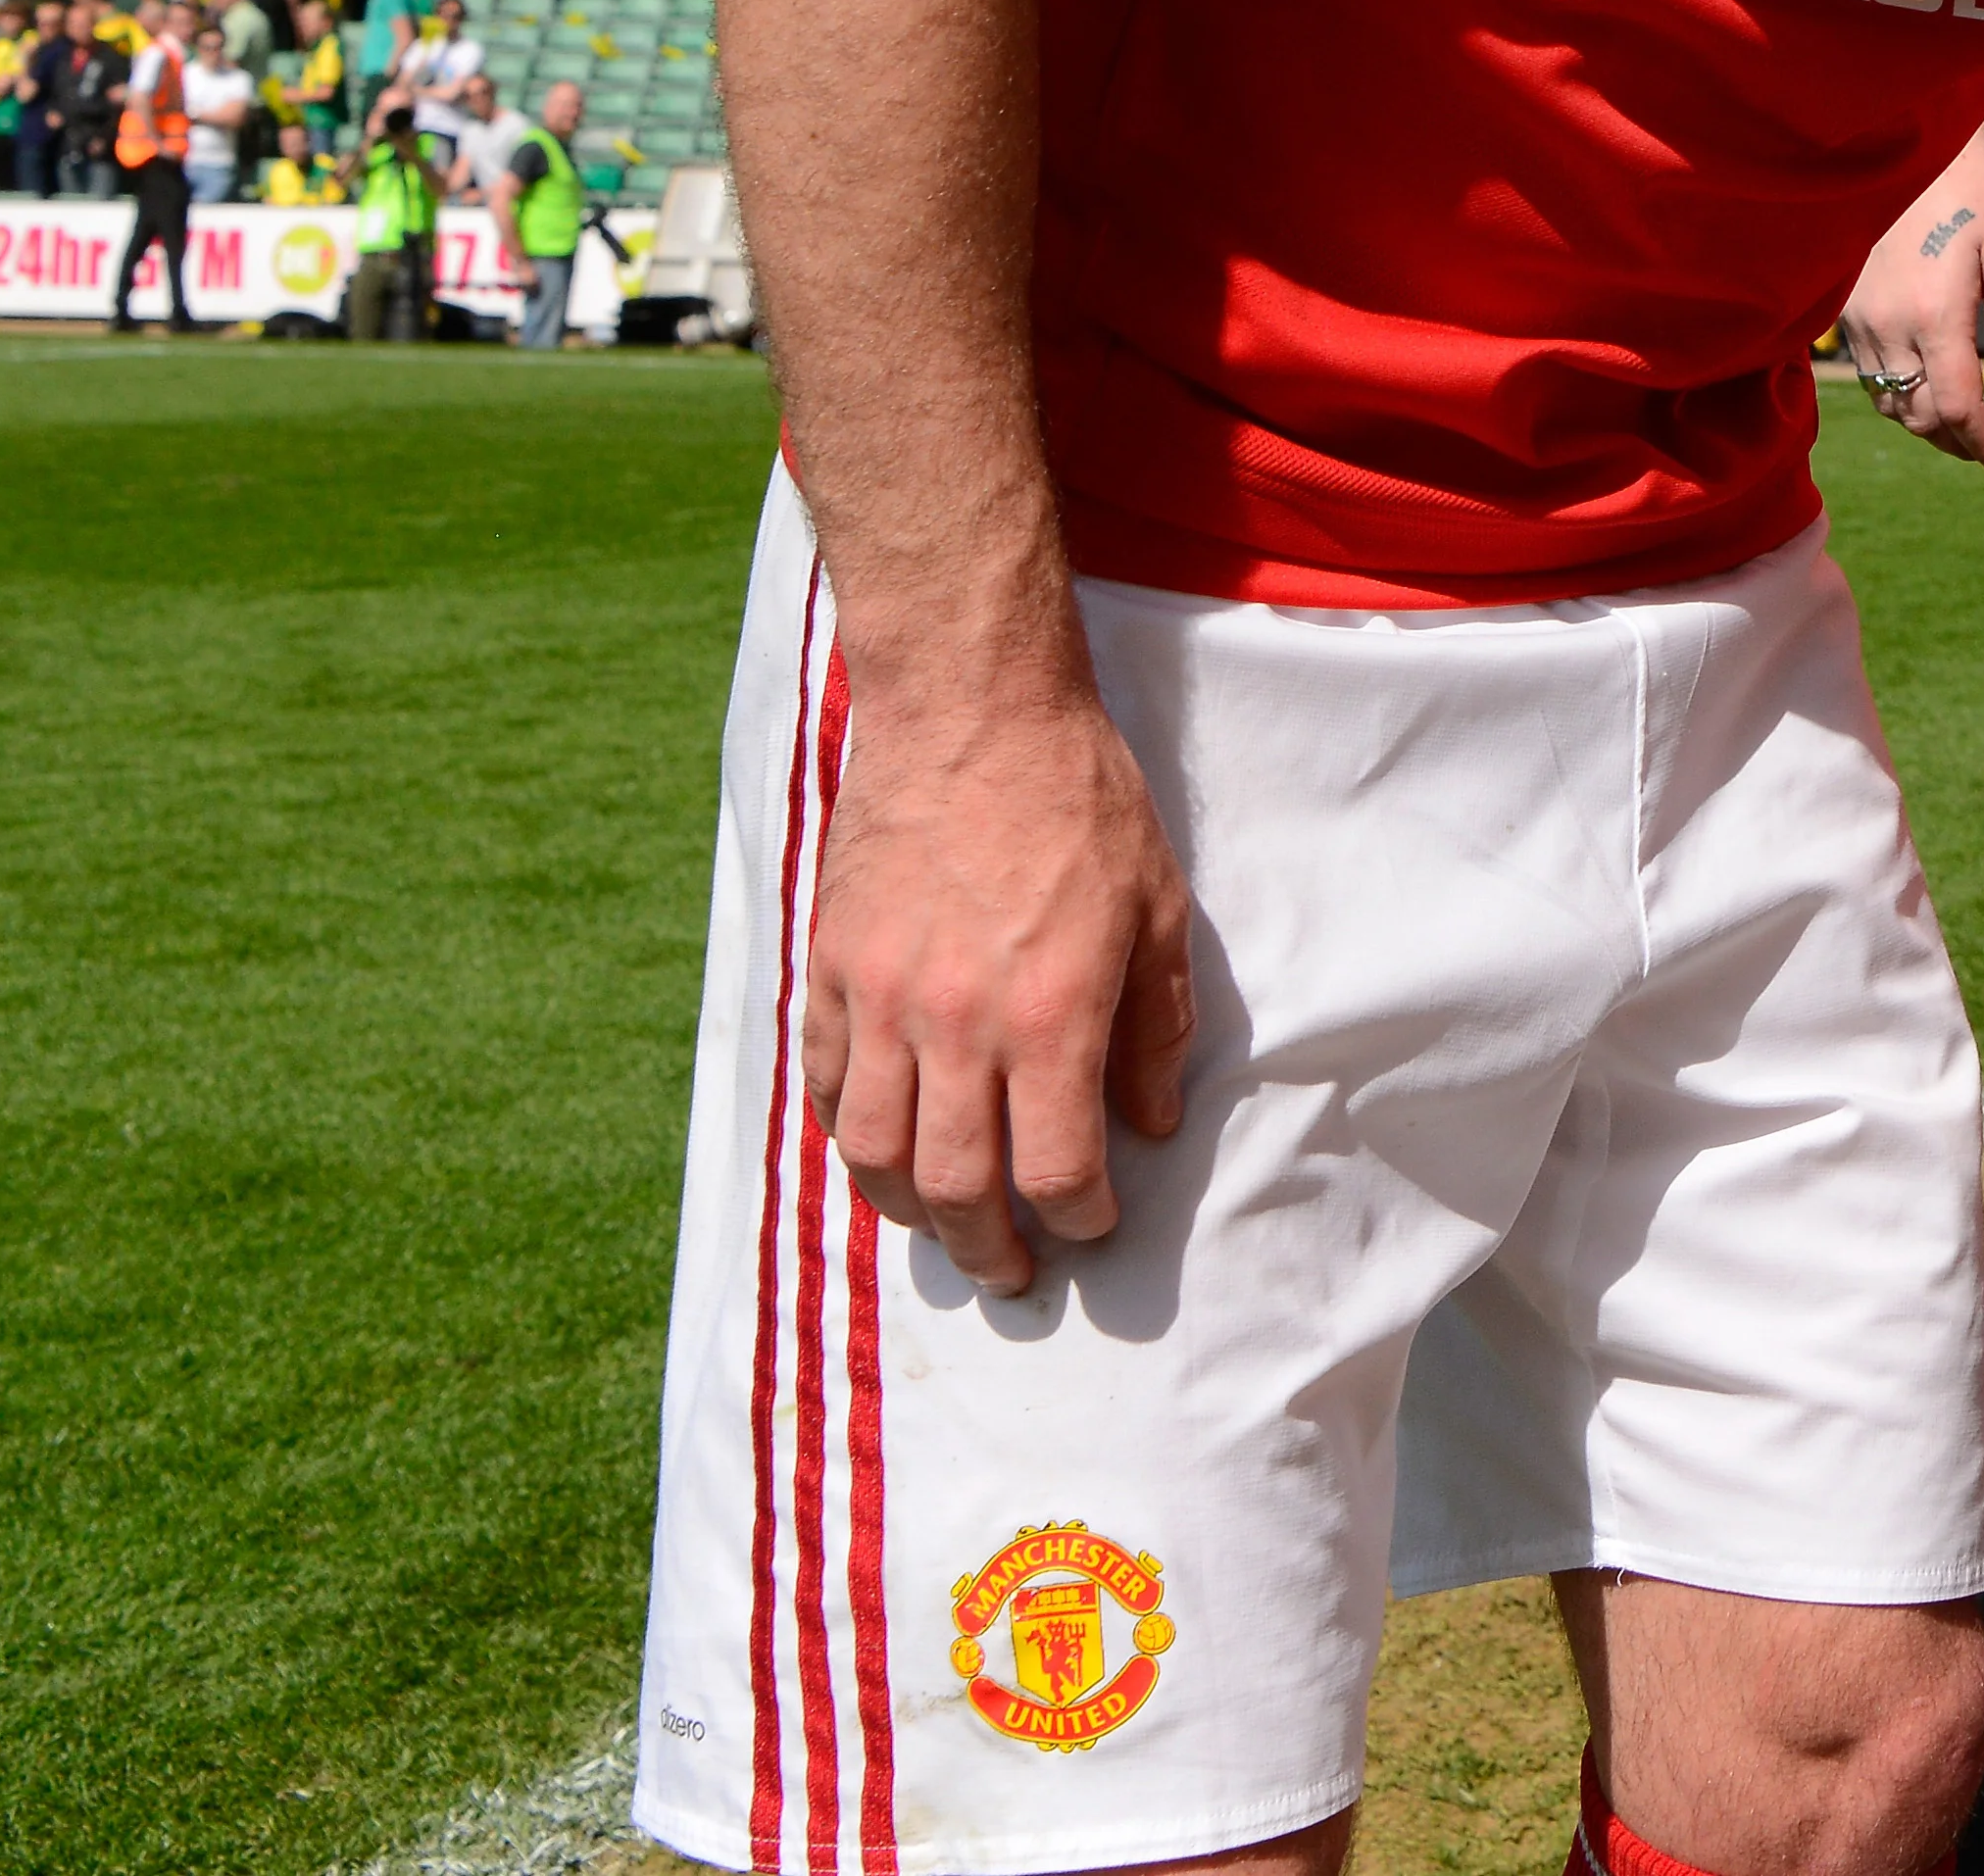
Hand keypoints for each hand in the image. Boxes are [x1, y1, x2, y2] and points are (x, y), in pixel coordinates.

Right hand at [801, 663, 1195, 1297]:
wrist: (973, 712)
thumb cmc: (1080, 802)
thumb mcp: (1158, 910)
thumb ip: (1154, 1028)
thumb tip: (1152, 1122)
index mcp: (1051, 1015)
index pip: (1057, 1166)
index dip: (1077, 1216)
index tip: (1090, 1227)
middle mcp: (957, 1023)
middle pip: (956, 1185)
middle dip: (988, 1247)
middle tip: (1011, 1271)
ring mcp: (879, 998)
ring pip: (875, 1152)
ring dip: (909, 1212)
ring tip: (942, 1230)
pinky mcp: (829, 967)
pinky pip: (826, 1083)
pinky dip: (850, 1134)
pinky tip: (881, 1152)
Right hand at [1838, 128, 1983, 481]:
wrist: (1906, 144)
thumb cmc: (1972, 188)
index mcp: (1935, 315)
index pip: (1960, 410)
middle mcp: (1888, 326)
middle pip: (1922, 417)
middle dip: (1961, 444)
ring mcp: (1860, 320)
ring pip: (1892, 402)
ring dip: (1929, 425)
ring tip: (1968, 429)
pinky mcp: (1846, 309)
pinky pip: (1869, 376)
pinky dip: (1901, 396)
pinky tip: (1930, 388)